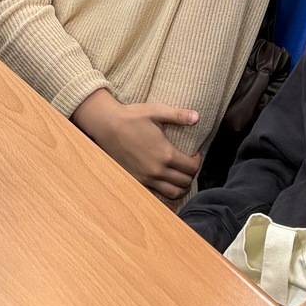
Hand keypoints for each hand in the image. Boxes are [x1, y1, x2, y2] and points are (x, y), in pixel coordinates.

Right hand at [71, 90, 201, 199]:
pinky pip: (157, 194)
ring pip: (173, 193)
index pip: (191, 168)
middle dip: (191, 174)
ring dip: (181, 186)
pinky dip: (167, 190)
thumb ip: (178, 115)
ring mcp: (146, 178)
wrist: (107, 126)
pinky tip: (166, 180)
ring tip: (181, 175)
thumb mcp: (157, 111)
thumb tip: (197, 116)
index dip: (197, 161)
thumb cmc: (132, 117)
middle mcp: (157, 170)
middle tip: (189, 163)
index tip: (194, 153)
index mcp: (166, 154)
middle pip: (185, 182)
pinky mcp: (137, 180)